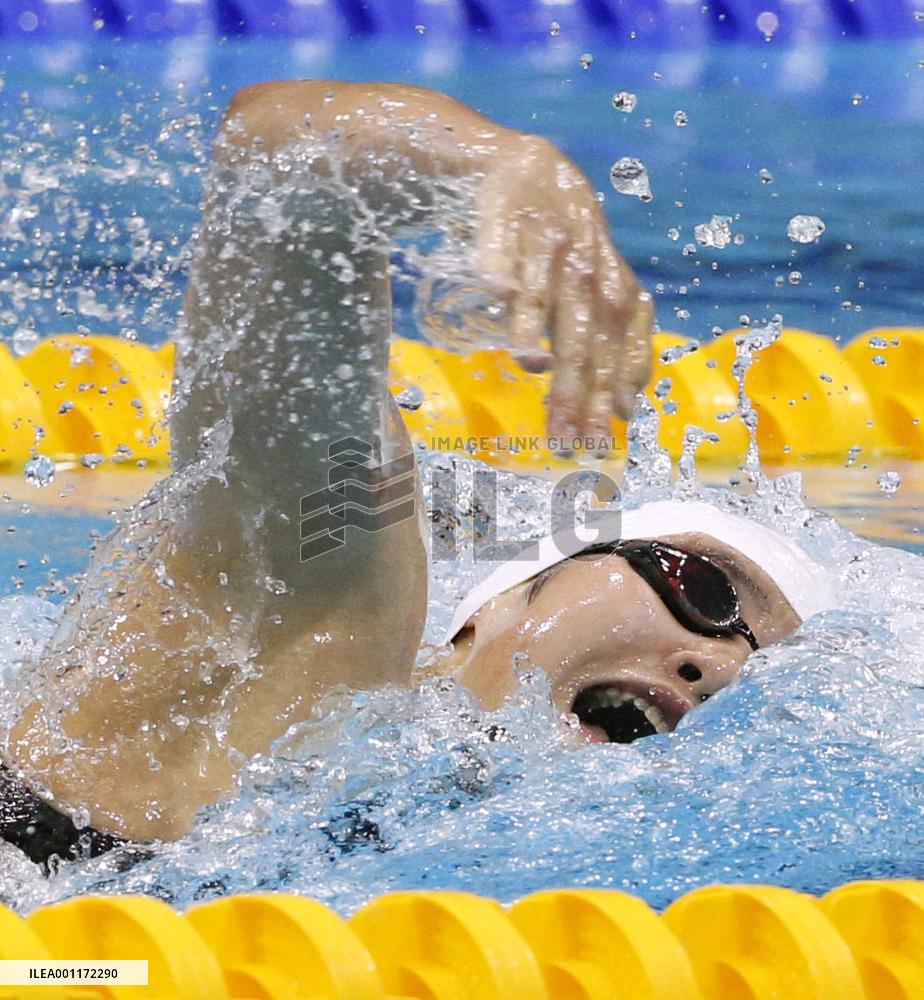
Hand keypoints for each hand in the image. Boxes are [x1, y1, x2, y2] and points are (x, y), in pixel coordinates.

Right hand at [475, 135, 651, 440]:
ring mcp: (544, 244)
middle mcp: (585, 267)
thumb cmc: (565, 245)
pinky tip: (496, 289)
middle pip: (584, 334)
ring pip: (544, 298)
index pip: (622, 344)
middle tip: (569, 439)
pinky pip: (500, 249)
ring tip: (533, 369)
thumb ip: (617, 342)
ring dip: (536, 333)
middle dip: (578, 389)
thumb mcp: (603, 286)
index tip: (612, 431)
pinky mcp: (505, 221)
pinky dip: (499, 265)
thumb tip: (629, 406)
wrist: (524, 169)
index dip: (618, 386)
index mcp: (614, 286)